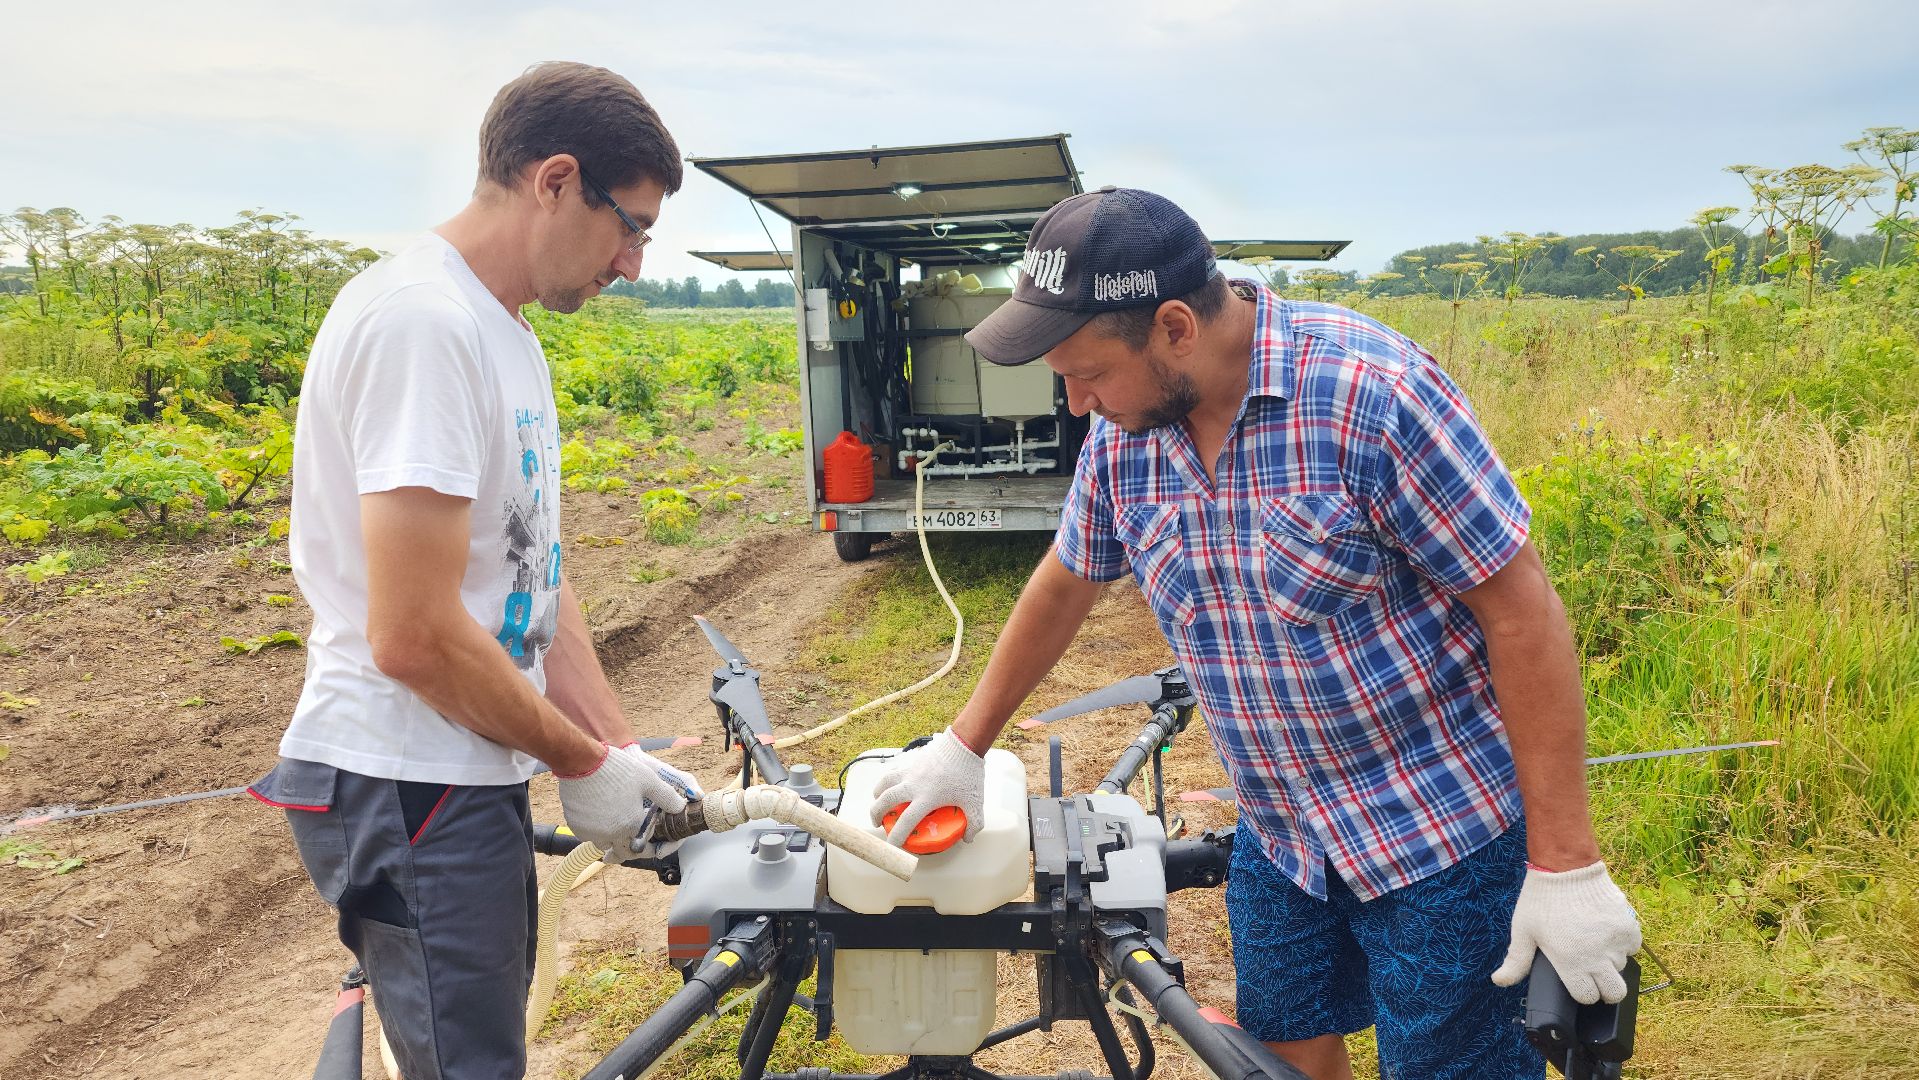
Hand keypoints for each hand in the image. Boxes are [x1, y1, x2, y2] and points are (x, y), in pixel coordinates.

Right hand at [556, 743, 691, 853]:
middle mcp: (611, 834)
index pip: (644, 849)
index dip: (651, 848)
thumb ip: (667, 797)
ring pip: (605, 845)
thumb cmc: (617, 770)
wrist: (582, 762)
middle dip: (630, 850)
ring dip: (613, 841)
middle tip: (635, 845)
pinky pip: (589, 835)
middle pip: (622, 853)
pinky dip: (597, 832)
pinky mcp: (577, 826)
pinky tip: (602, 818)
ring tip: (618, 830)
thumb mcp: (649, 780)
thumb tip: (681, 808)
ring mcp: (591, 832)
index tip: (654, 843)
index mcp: (631, 826)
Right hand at [867, 728, 985, 846]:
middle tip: (878, 823)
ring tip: (877, 801)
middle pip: (885, 800)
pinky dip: (887, 779)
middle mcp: (913, 785)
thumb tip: (968, 838)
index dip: (896, 835)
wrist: (963, 743)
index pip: (906, 821)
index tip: (893, 844)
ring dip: (877, 794)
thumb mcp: (975, 802)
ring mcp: (910, 771)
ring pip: (884, 783)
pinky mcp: (911, 760)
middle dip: (876, 814)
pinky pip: (893, 771)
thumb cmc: (968, 773)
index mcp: (927, 798)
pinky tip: (890, 783)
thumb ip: (974, 823)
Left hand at [1492, 860, 1641, 1003]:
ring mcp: (1616, 942)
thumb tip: (1499, 981)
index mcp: (1571, 962)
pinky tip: (1606, 933)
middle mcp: (1597, 957)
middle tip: (1595, 976)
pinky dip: (1623, 944)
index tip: (1577, 982)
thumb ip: (1516, 961)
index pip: (1586, 997)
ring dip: (1611, 962)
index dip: (1581, 992)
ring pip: (1622, 967)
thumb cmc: (1542, 900)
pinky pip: (1633, 946)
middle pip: (1614, 993)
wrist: (1567, 867)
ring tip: (1593, 944)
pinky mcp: (1629, 927)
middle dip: (1605, 990)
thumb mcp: (1523, 930)